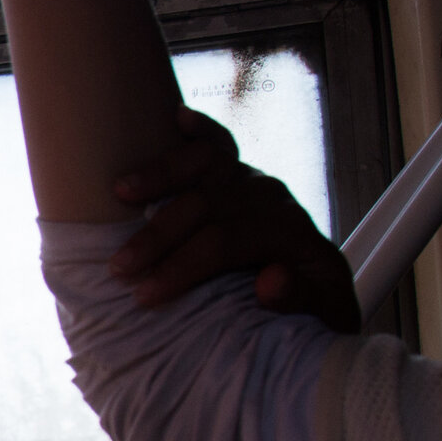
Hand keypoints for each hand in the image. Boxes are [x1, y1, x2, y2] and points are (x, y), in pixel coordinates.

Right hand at [109, 107, 360, 329]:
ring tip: (119, 191)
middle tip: (118, 267)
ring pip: (208, 164)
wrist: (323, 297)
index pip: (227, 240)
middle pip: (208, 203)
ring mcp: (254, 182)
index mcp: (292, 234)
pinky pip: (220, 144)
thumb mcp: (321, 322)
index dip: (183, 265)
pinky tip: (175, 119)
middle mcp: (272, 199)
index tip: (145, 294)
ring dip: (161, 174)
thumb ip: (302, 301)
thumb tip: (271, 279)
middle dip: (159, 234)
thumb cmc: (313, 316)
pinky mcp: (239, 175)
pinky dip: (198, 128)